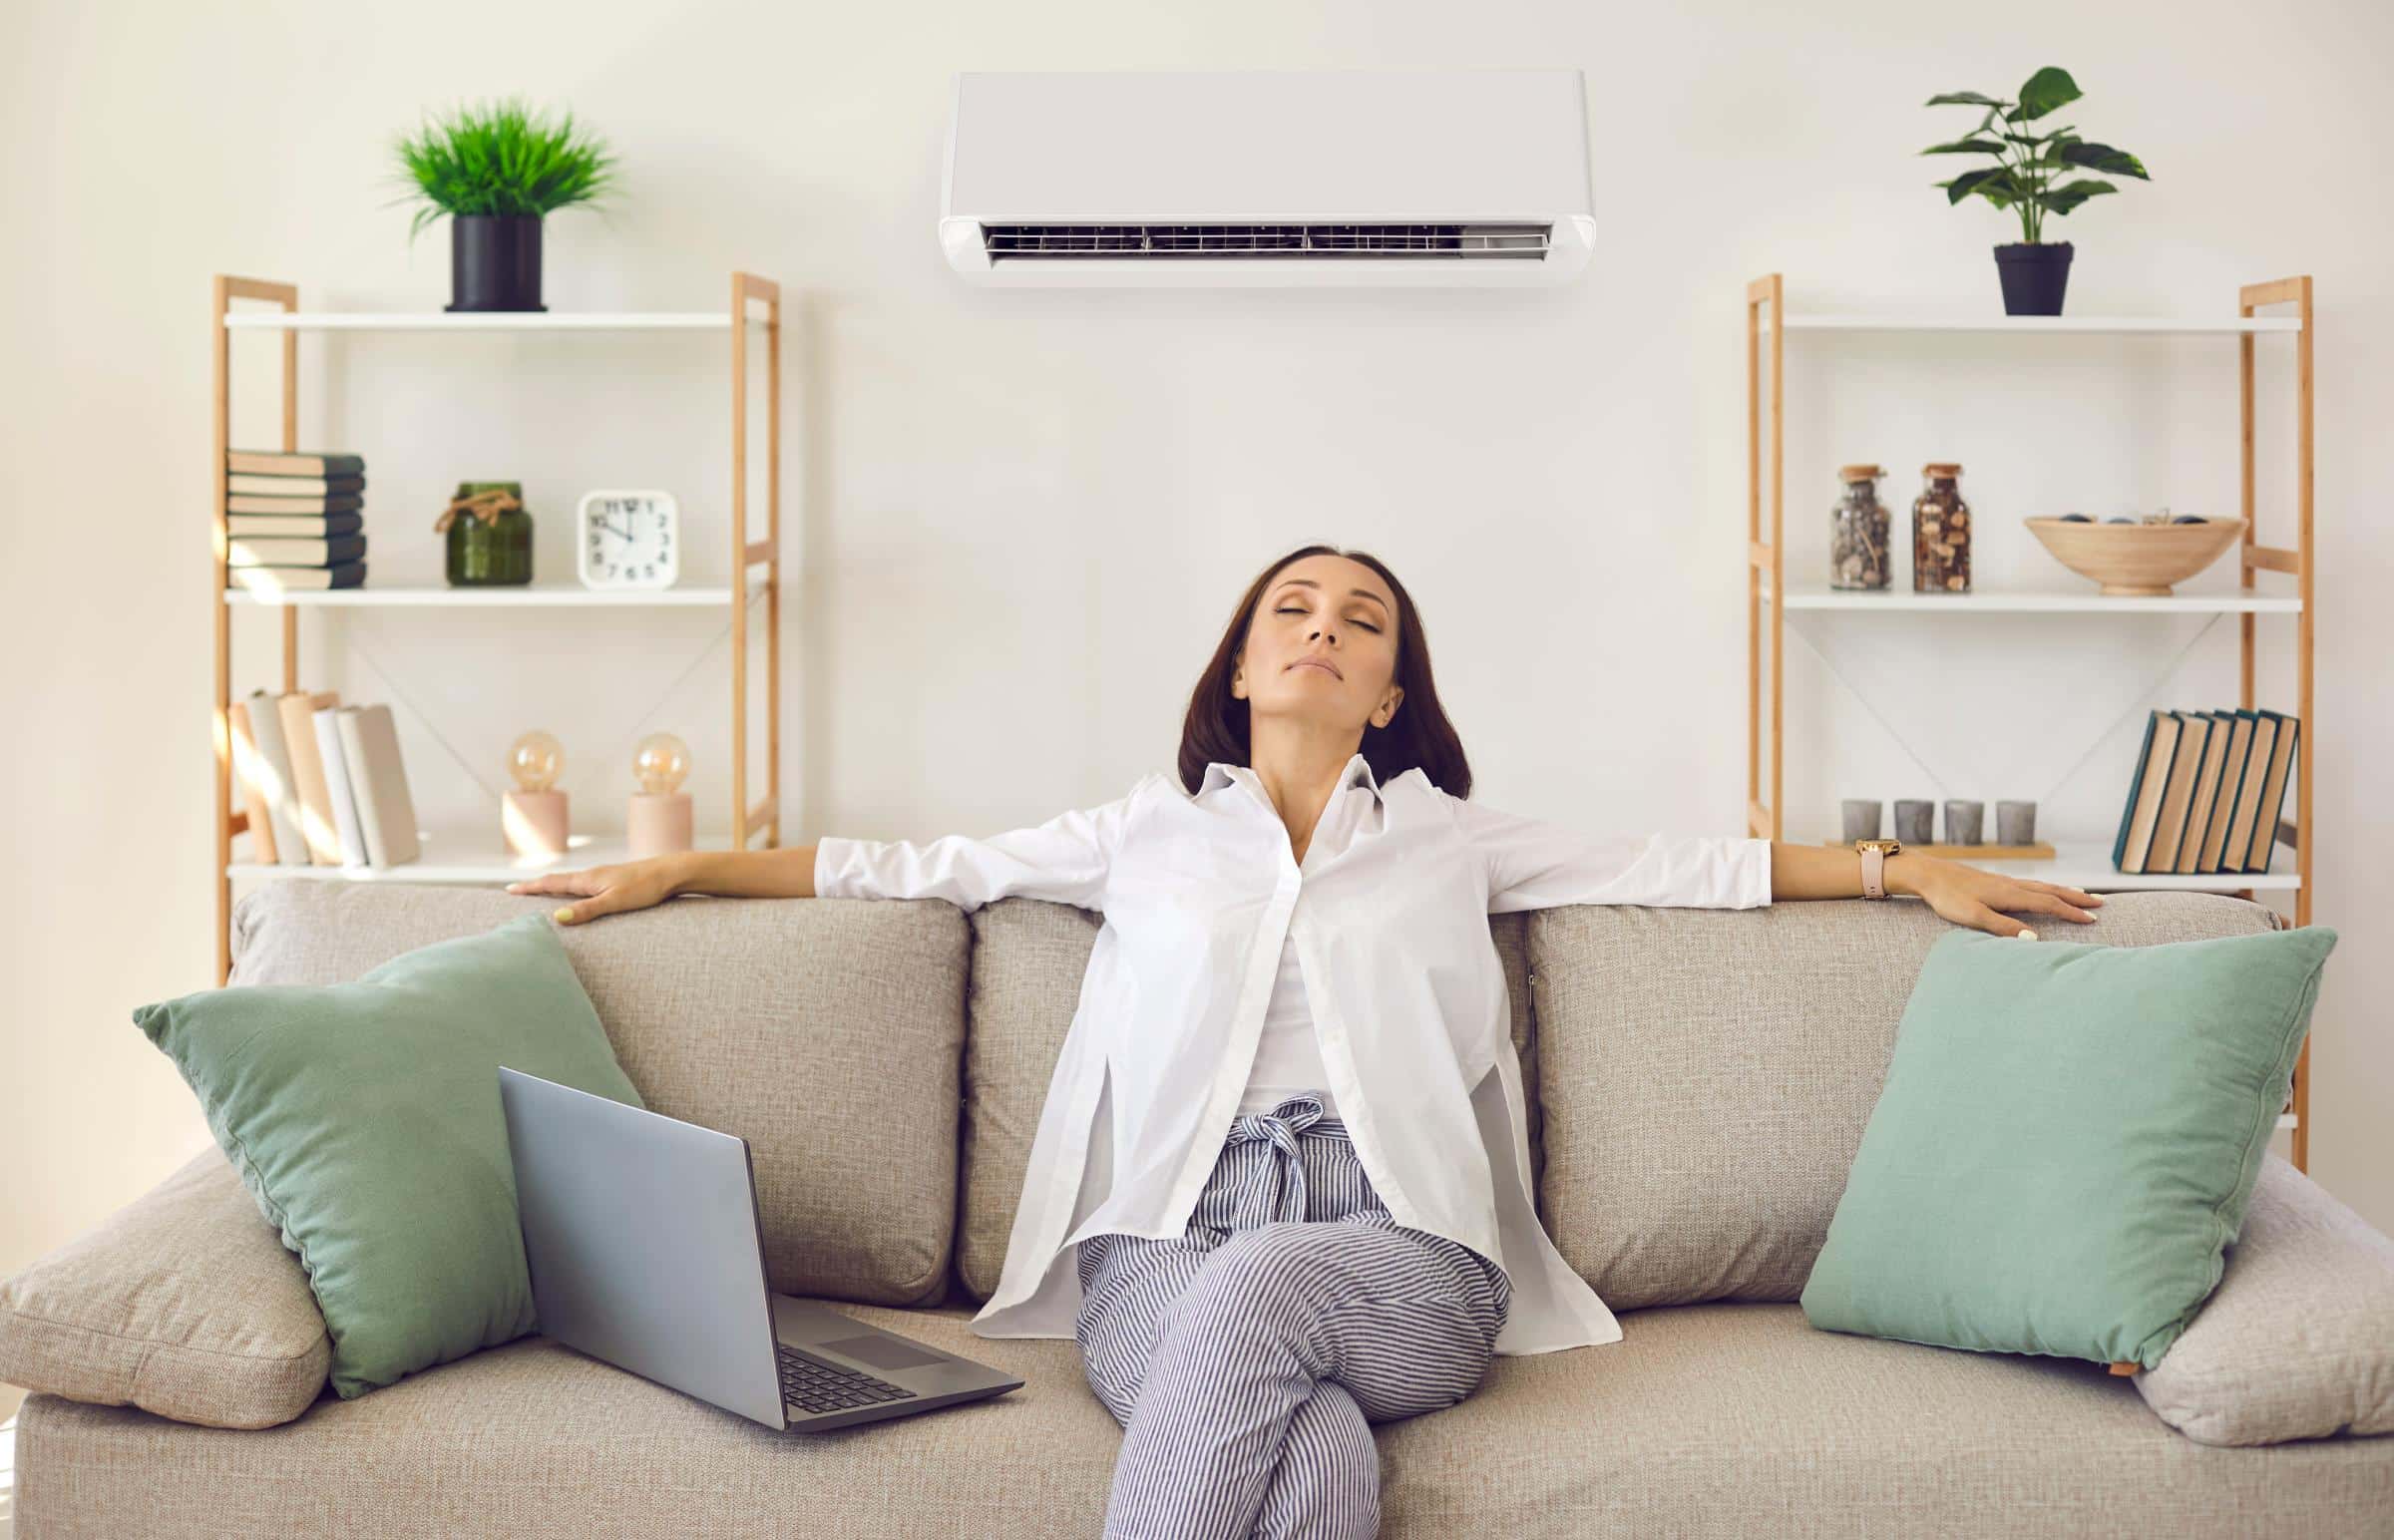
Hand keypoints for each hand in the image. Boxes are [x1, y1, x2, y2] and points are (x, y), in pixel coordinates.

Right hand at [505, 855, 684, 924]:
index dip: (529, 888)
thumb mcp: (615, 901)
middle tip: (516, 891)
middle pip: (557, 880)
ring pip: (570, 882)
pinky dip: (570, 889)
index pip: (551, 883)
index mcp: (588, 880)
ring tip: (539, 893)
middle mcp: (592, 875)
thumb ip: (587, 910)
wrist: (672, 873)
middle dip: (535, 887)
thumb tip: (556, 918)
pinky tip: (576, 895)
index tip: (509, 890)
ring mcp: (603, 877)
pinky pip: (584, 885)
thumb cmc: (646, 887)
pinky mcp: (615, 881)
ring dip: (552, 887)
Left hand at [1894, 854, 2103, 940]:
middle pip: (2052, 891)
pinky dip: (2047, 887)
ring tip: (2082, 894)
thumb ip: (2002, 927)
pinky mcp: (1995, 882)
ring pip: (2042, 885)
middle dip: (2077, 898)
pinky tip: (2045, 890)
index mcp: (2010, 894)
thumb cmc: (1948, 897)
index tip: (2093, 919)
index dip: (2071, 912)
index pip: (2049, 903)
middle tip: (2101, 903)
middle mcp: (2012, 885)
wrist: (1927, 873)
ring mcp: (2004, 882)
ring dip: (2065, 890)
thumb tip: (2034, 938)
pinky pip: (2030, 884)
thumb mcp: (1973, 916)